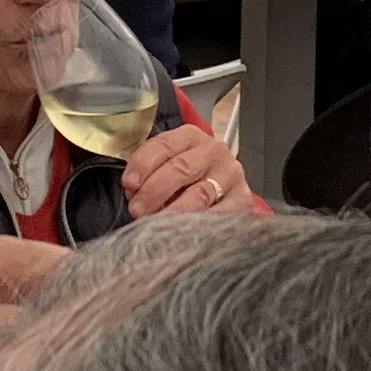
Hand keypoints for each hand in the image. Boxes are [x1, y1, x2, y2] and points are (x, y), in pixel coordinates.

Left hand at [123, 115, 250, 217]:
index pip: (165, 145)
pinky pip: (218, 215)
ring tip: (154, 225)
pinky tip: (181, 233)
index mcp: (190, 137)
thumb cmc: (184, 179)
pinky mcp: (241, 200)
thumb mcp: (164, 166)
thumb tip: (133, 192)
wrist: (219, 191)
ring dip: (173, 211)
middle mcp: (214, 151)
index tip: (129, 184)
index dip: (144, 164)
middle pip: (182, 168)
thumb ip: (148, 174)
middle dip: (154, 190)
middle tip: (137, 209)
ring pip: (199, 193)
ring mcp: (231, 176)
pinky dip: (196, 225)